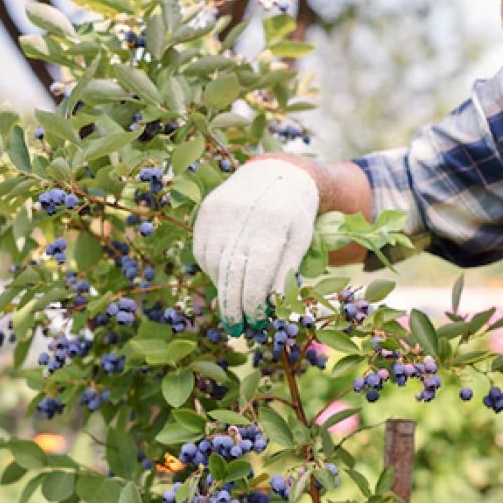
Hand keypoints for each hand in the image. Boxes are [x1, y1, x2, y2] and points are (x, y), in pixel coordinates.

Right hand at [192, 158, 318, 333]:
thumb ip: (285, 272)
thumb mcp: (300, 241)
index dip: (253, 304)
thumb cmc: (294, 213)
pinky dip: (211, 269)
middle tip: (237, 329)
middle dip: (233, 306)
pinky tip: (225, 277)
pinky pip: (202, 250)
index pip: (256, 275)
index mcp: (272, 224)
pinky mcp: (206, 210)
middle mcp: (242, 216)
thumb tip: (270, 307)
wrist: (277, 172)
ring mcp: (220, 211)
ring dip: (222, 289)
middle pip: (230, 273)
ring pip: (213, 264)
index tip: (255, 323)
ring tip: (234, 302)